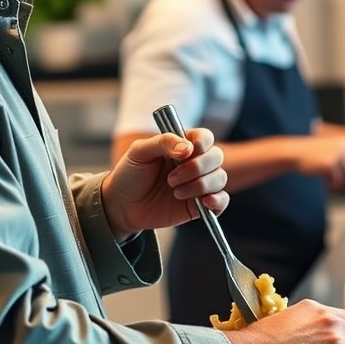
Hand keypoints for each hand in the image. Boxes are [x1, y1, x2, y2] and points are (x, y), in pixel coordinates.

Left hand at [101, 128, 228, 241]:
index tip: (186, 153)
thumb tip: (188, 148)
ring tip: (175, 192)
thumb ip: (163, 142)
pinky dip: (218, 201)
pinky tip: (204, 203)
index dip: (202, 143)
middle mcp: (194, 163)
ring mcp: (198, 184)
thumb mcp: (139, 151)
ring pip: (220, 178)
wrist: (122, 205)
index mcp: (182, 145)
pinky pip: (222, 201)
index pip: (205, 138)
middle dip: (197, 168)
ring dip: (200, 185)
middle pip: (216, 157)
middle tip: (171, 179)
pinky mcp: (200, 205)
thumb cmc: (130, 174)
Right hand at [297, 136, 344, 189]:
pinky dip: (332, 184)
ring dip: (342, 184)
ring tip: (332, 183)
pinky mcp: (330, 164)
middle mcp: (344, 147)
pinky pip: (337, 180)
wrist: (294, 152)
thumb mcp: (332, 153)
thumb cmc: (312, 155)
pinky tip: (325, 180)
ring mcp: (337, 155)